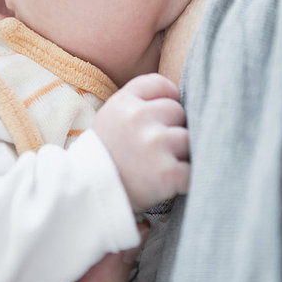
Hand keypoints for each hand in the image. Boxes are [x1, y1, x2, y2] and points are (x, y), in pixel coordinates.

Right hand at [93, 73, 189, 211]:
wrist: (89, 196)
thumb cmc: (106, 155)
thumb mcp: (112, 117)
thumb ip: (140, 102)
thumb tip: (179, 97)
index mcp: (125, 102)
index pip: (162, 85)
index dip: (166, 100)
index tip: (159, 118)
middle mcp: (139, 118)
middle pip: (178, 111)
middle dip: (172, 128)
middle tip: (156, 148)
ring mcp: (154, 144)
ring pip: (188, 138)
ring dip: (180, 153)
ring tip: (160, 165)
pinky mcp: (167, 172)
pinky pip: (192, 169)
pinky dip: (185, 178)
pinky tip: (168, 182)